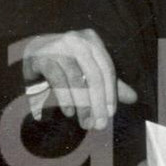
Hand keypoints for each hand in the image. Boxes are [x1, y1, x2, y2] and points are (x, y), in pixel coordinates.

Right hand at [21, 29, 137, 130]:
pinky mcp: (42, 57)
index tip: (110, 114)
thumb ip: (109, 83)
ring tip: (85, 123)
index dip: (110, 93)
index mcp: (92, 40)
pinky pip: (57, 80)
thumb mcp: (88, 70)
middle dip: (98, 103)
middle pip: (93, 75)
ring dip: (82, 105)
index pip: (107, 68)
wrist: (31, 53)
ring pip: (76, 80)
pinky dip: (65, 98)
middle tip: (99, 125)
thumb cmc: (65, 63)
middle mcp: (77, 40)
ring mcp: (58, 47)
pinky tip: (69, 113)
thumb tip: (133, 98)